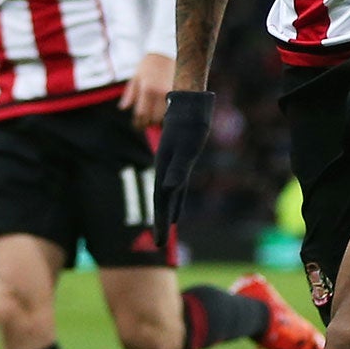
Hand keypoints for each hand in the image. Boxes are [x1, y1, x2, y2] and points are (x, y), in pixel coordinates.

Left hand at [122, 53, 173, 130]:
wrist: (166, 52)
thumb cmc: (148, 65)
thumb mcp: (136, 77)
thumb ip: (130, 94)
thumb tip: (123, 108)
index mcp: (147, 89)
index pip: (142, 114)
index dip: (138, 123)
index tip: (137, 127)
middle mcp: (160, 92)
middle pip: (154, 118)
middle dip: (148, 123)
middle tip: (145, 124)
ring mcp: (172, 92)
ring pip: (166, 116)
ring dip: (159, 121)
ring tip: (155, 120)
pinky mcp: (181, 91)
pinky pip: (175, 109)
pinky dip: (170, 114)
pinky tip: (166, 113)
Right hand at [152, 90, 214, 244]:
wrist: (190, 104)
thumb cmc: (190, 124)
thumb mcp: (187, 146)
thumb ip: (178, 168)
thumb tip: (168, 189)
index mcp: (165, 169)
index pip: (161, 202)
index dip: (160, 222)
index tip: (159, 242)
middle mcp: (166, 170)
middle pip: (162, 202)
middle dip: (160, 223)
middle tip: (159, 245)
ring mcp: (172, 167)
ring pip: (168, 196)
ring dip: (167, 213)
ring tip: (167, 230)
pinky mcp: (181, 162)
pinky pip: (177, 189)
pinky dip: (176, 201)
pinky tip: (178, 210)